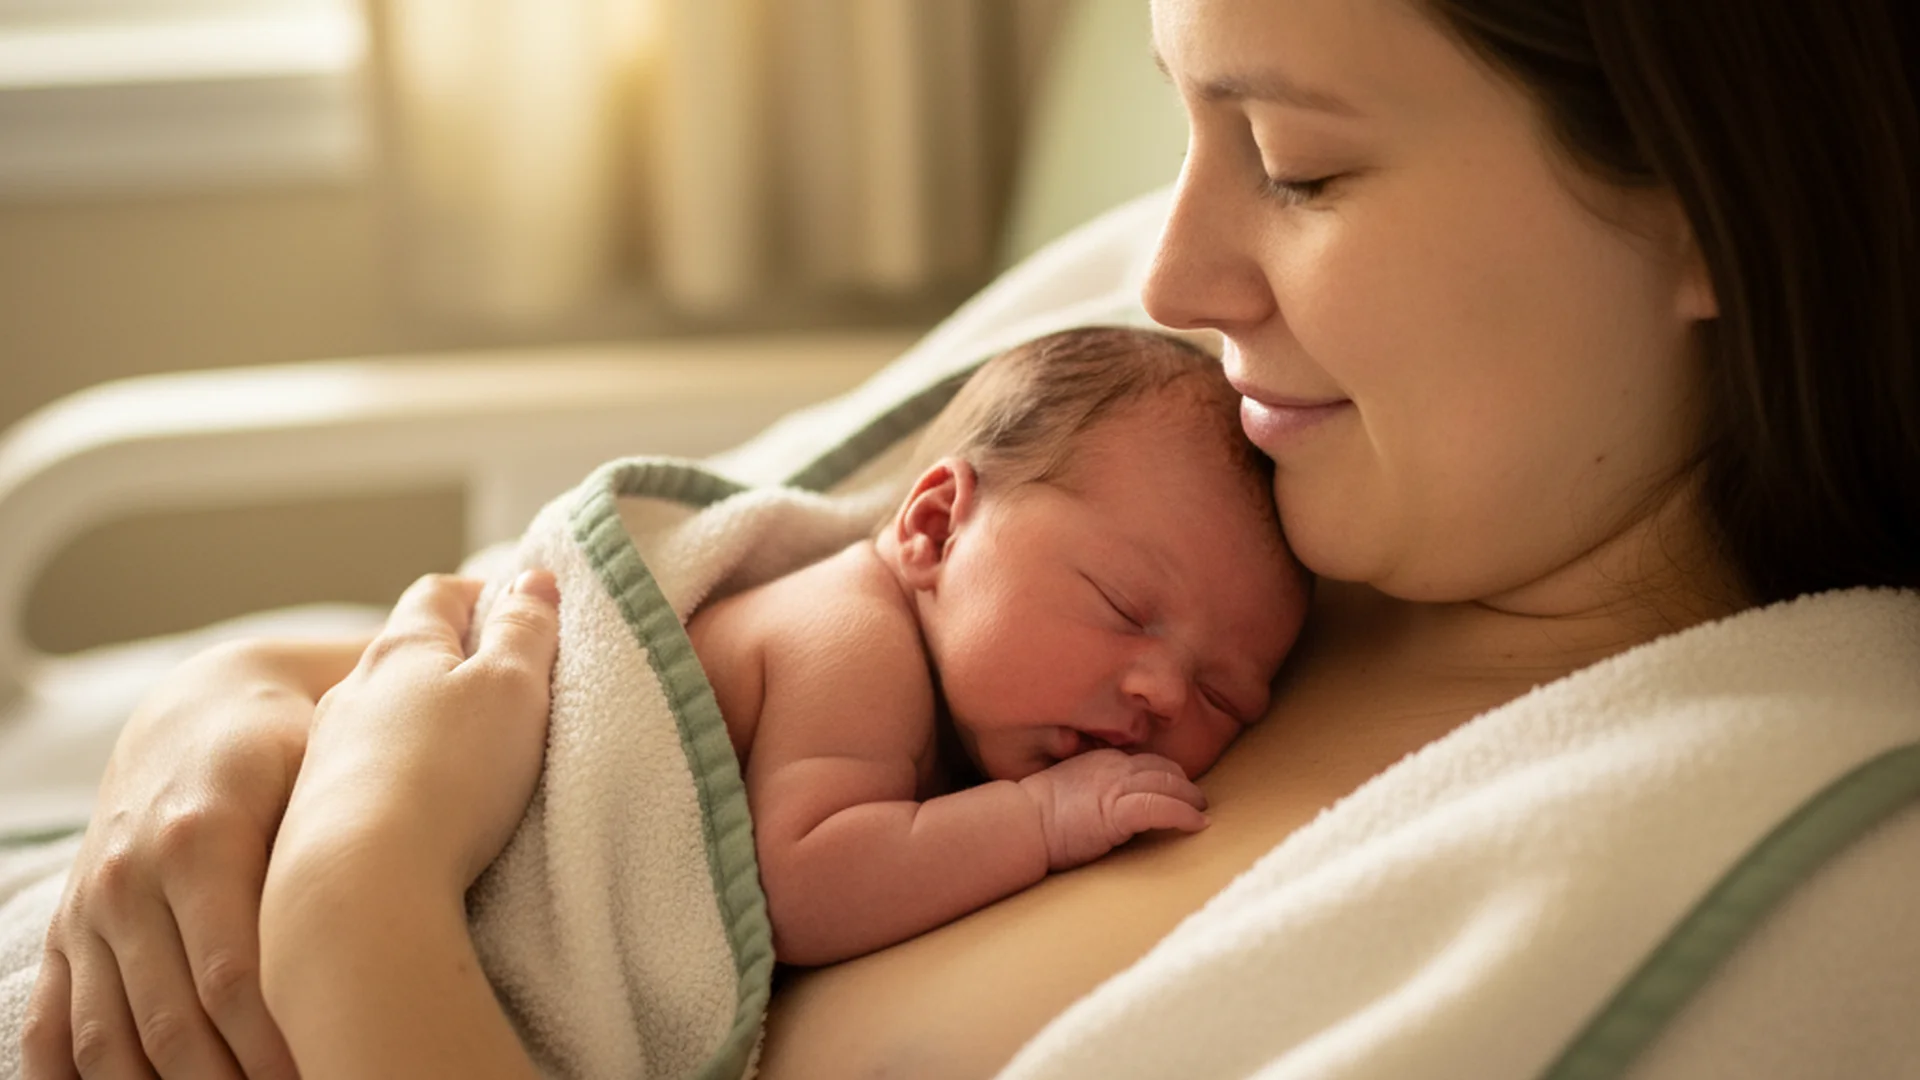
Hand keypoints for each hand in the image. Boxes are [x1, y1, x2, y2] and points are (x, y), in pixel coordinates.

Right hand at [21, 635, 359, 1079]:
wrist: (205, 707)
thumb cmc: (296, 746)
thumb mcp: (327, 764)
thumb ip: (351, 835)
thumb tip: (415, 907)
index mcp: (204, 838)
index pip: (234, 975)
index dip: (280, 1042)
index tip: (330, 1069)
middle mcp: (134, 879)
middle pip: (175, 1023)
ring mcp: (94, 910)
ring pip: (112, 1038)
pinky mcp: (70, 931)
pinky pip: (55, 1026)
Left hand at [267, 571, 559, 902]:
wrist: (360, 887)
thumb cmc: (447, 774)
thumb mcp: (511, 686)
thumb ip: (525, 630)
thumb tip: (532, 578)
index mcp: (402, 650)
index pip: (438, 596)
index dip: (480, 593)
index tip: (518, 606)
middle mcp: (352, 693)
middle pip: (404, 659)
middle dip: (451, 664)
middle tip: (503, 684)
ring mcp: (327, 756)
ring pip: (381, 722)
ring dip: (423, 729)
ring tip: (468, 757)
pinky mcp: (316, 817)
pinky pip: (367, 781)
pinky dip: (400, 782)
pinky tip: (425, 814)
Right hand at [1016, 749, 1208, 870]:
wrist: (1021, 823)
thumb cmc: (1036, 815)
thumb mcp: (1069, 788)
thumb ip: (1092, 788)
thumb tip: (1105, 803)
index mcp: (1102, 760)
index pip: (1146, 761)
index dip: (1166, 775)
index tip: (1176, 789)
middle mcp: (1114, 767)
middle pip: (1164, 769)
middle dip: (1184, 785)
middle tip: (1197, 801)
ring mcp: (1117, 787)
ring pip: (1170, 785)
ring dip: (1192, 800)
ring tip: (1202, 813)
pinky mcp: (1118, 812)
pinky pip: (1163, 807)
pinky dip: (1185, 814)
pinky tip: (1197, 824)